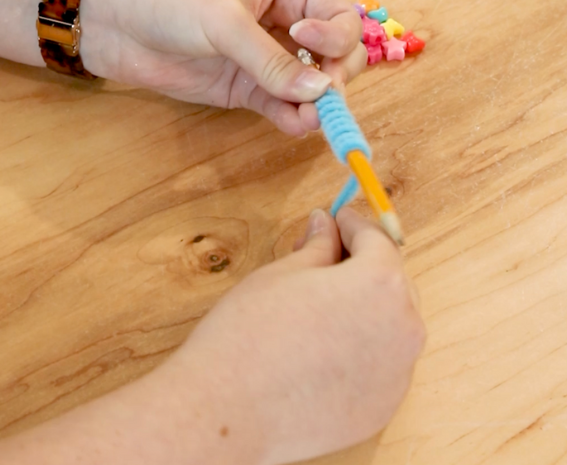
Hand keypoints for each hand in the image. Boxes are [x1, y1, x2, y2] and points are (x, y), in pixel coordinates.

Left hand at [80, 0, 365, 135]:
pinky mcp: (247, 90)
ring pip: (312, 87)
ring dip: (317, 105)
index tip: (306, 41)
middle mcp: (286, 26)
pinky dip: (293, 118)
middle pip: (335, 56)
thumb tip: (322, 93)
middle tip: (322, 96)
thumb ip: (271, 60)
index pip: (340, 17)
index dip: (336, 36)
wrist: (114, 23)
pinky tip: (296, 125)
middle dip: (335, 76)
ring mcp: (267, 61)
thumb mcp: (224, 21)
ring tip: (309, 120)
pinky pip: (282, 107)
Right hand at [166, 207, 424, 464]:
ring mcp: (396, 374)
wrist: (226, 409)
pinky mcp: (382, 407)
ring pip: (389, 322)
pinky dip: (362, 345)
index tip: (338, 219)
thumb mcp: (284, 273)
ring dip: (363, 305)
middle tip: (322, 255)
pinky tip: (324, 344)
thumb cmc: (250, 334)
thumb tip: (326, 226)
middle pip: (391, 281)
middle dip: (360, 264)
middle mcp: (403, 330)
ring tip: (321, 302)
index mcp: (381, 286)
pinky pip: (381, 362)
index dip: (353, 224)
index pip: (377, 240)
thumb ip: (318, 246)